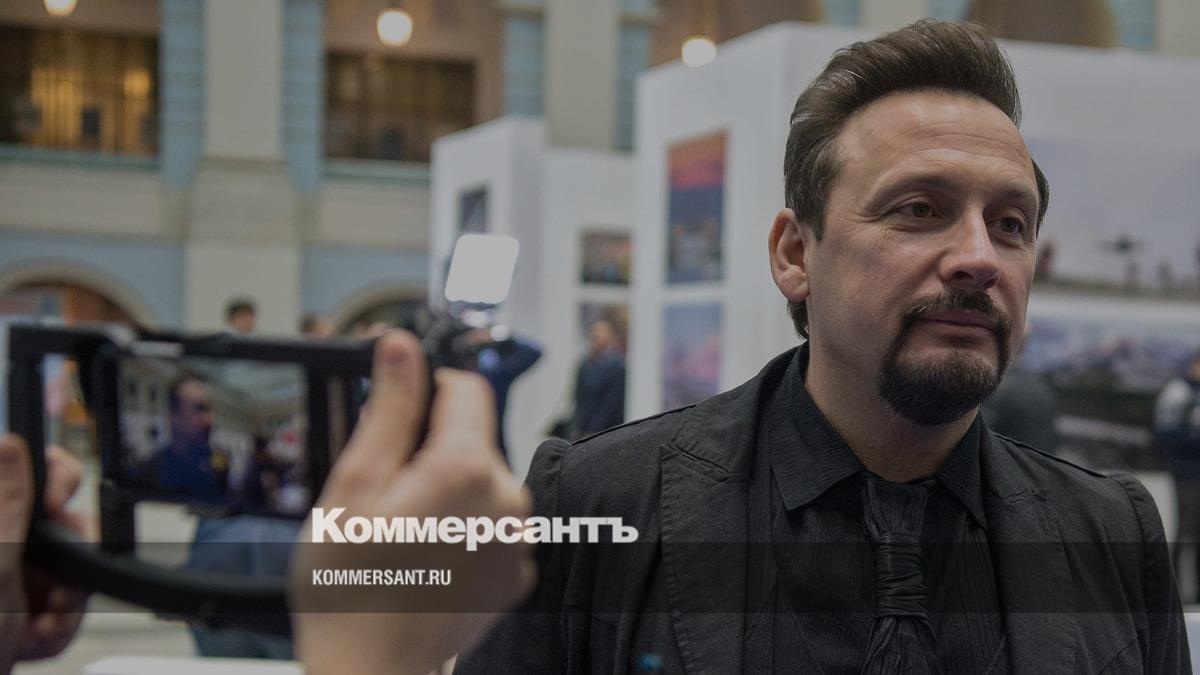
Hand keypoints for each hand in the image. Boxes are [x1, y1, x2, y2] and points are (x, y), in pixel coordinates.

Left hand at [0, 436, 91, 673]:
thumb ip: (5, 506)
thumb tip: (9, 444)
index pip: (33, 471)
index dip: (56, 484)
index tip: (57, 508)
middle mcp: (4, 543)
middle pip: (63, 525)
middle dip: (67, 564)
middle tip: (48, 587)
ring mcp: (16, 575)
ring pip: (72, 570)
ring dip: (62, 606)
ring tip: (33, 627)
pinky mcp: (27, 604)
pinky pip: (67, 602)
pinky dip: (56, 626)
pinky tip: (32, 638)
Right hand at [291, 331, 535, 674]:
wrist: (371, 672)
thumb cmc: (351, 590)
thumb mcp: (355, 485)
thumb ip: (389, 409)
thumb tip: (401, 348)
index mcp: (468, 468)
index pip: (466, 386)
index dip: (426, 389)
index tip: (397, 412)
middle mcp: (508, 499)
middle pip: (472, 438)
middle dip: (429, 450)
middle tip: (384, 496)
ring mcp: (518, 539)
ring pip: (481, 481)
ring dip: (447, 491)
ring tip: (402, 533)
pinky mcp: (517, 570)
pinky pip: (492, 524)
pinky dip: (464, 529)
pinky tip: (426, 557)